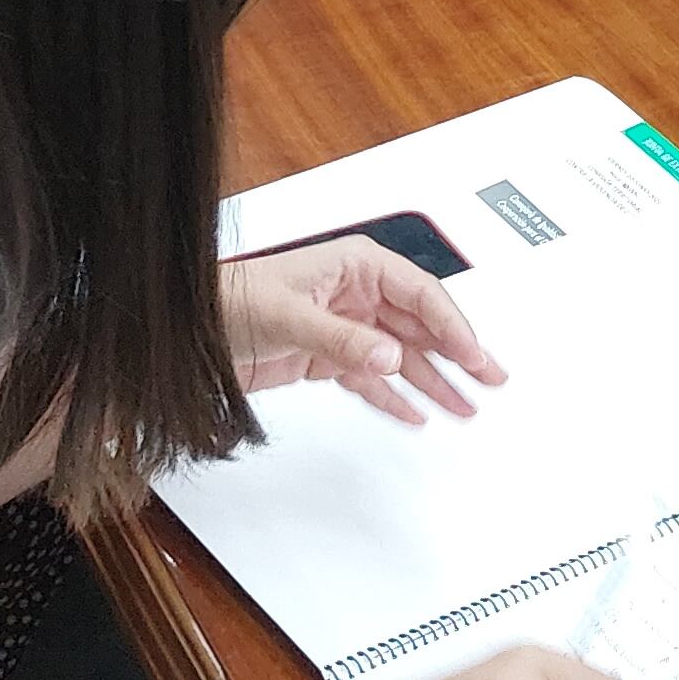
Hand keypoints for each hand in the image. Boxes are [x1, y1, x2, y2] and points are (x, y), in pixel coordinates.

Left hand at [218, 239, 503, 424]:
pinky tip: (415, 413)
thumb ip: (342, 338)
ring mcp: (345, 327)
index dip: (453, 326)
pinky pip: (372, 379)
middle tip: (491, 378)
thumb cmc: (228, 301)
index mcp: (356, 266)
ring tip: (464, 407)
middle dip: (457, 353)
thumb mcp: (289, 316)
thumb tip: (390, 355)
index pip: (420, 295)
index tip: (475, 355)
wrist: (187, 331)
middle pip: (420, 325)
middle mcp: (356, 294)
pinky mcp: (327, 358)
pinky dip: (394, 397)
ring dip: (432, 381)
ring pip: (402, 356)